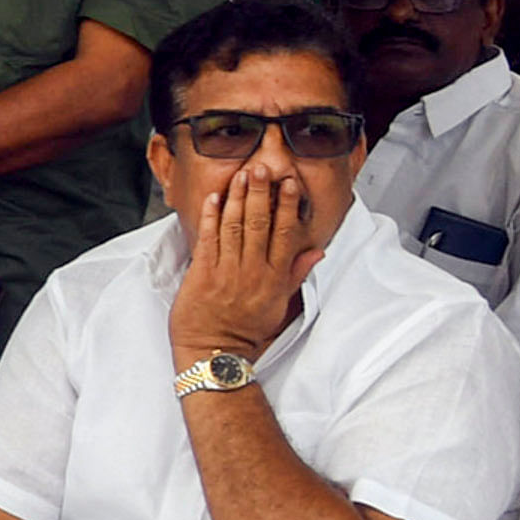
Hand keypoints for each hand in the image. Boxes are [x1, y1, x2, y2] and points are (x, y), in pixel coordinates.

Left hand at [172, 166, 319, 364]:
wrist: (215, 351)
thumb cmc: (246, 329)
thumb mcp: (281, 303)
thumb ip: (296, 274)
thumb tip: (317, 251)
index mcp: (274, 277)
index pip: (286, 234)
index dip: (287, 207)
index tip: (289, 185)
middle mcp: (253, 271)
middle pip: (260, 224)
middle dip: (262, 193)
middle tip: (264, 168)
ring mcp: (227, 271)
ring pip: (234, 227)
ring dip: (238, 198)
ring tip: (242, 175)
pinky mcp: (203, 273)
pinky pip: (208, 239)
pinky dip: (211, 217)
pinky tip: (215, 197)